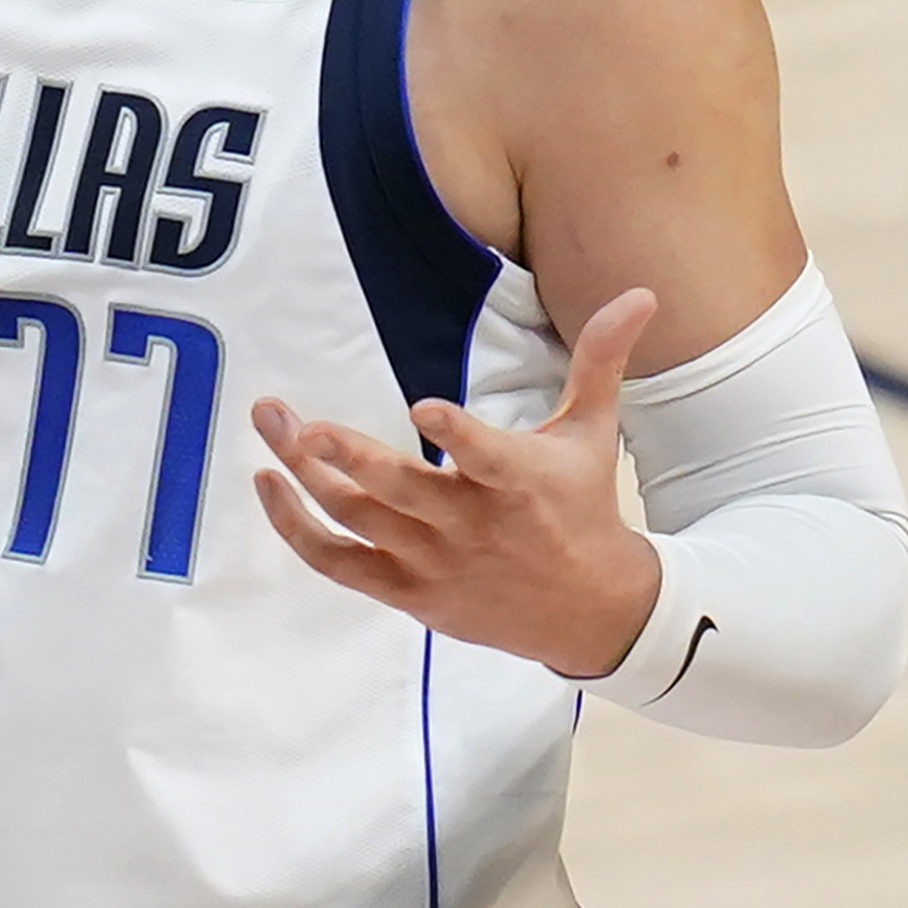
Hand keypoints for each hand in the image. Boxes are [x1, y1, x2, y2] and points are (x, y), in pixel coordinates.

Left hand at [251, 287, 663, 678]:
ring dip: (306, 475)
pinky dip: (299, 530)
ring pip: (358, 520)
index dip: (456, 434)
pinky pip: (339, 563)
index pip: (486, 458)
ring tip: (270, 426)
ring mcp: (433, 563)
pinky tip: (267, 485)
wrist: (590, 614)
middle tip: (294, 419)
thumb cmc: (583, 508)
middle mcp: (472, 526)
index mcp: (520, 484)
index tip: (423, 406)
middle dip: (341, 454)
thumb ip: (602, 359)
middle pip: (397, 492)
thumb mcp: (594, 433)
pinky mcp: (407, 592)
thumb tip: (640, 294)